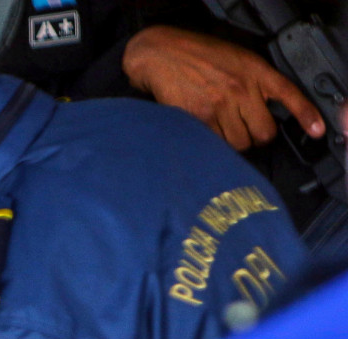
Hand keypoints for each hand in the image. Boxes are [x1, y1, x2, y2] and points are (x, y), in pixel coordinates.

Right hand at [122, 26, 324, 150]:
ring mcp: (220, 105)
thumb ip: (253, 81)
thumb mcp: (235, 59)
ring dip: (232, 143)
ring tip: (222, 131)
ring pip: (239, 144)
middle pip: (263, 133)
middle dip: (256, 137)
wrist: (161, 54)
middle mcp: (241, 88)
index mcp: (254, 71)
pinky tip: (205, 132)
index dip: (306, 115)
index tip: (317, 130)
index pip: (289, 94)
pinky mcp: (198, 118)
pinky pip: (215, 144)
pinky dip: (212, 144)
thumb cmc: (196, 55)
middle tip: (246, 132)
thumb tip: (263, 108)